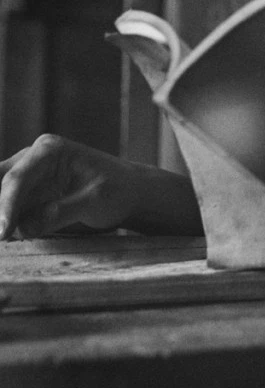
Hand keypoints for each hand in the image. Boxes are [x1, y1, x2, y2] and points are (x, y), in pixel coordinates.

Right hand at [0, 134, 142, 238]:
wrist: (129, 192)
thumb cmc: (117, 189)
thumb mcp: (96, 200)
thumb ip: (60, 212)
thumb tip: (23, 228)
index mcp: (49, 149)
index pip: (17, 179)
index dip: (6, 206)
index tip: (3, 233)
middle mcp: (30, 159)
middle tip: (1, 236)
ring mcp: (24, 178)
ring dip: (0, 216)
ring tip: (5, 237)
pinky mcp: (24, 197)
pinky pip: (4, 208)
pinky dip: (4, 221)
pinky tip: (8, 236)